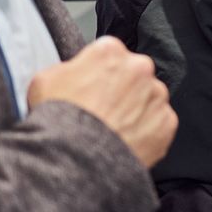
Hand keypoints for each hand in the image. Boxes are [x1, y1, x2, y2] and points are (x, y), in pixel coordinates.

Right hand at [28, 36, 177, 169]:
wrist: (75, 160)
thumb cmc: (58, 120)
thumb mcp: (45, 80)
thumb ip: (68, 68)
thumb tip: (75, 73)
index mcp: (110, 51)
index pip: (109, 55)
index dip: (98, 73)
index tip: (92, 87)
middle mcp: (140, 68)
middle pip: (133, 74)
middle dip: (121, 89)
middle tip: (102, 111)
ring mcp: (156, 96)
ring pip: (148, 99)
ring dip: (136, 110)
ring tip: (113, 130)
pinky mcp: (167, 123)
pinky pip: (158, 124)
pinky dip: (146, 132)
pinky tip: (125, 141)